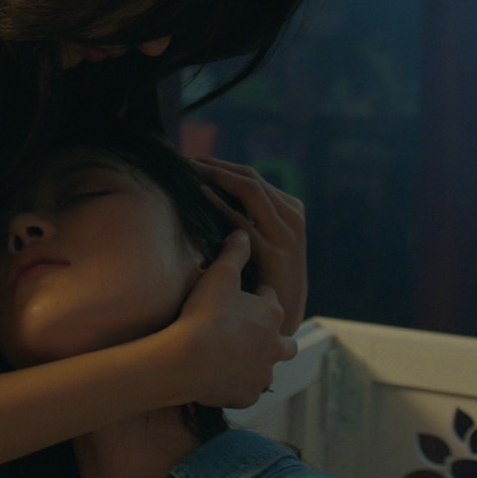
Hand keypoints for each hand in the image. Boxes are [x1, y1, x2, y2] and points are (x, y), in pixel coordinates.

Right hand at [164, 231, 296, 407]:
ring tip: (231, 359)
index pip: (270, 300)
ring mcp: (262, 374)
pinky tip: (219, 379)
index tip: (238, 298)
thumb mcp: (219, 275)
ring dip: (255, 364)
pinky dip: (237, 385)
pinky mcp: (248, 396)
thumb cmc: (204, 314)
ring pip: (266, 369)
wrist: (187, 359)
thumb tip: (243, 233)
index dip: (255, 298)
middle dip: (273, 338)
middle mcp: (276, 346)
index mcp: (272, 313)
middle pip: (286, 343)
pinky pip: (246, 391)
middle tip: (249, 334)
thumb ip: (234, 253)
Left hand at [193, 156, 307, 331]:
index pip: (251, 176)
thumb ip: (251, 218)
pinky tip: (200, 196)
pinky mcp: (273, 254)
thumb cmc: (267, 278)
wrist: (284, 316)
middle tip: (184, 161)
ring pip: (249, 190)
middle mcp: (292, 217)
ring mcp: (286, 235)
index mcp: (291, 209)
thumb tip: (213, 193)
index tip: (192, 162)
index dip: (219, 165)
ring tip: (189, 171)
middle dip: (214, 166)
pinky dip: (219, 205)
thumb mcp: (267, 242)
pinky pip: (242, 222)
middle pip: (248, 177)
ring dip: (216, 177)